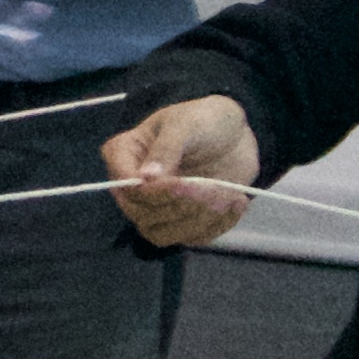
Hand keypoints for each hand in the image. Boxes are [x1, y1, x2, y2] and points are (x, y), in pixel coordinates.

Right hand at [98, 96, 260, 248]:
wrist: (236, 135)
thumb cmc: (204, 120)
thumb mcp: (185, 124)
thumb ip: (166, 148)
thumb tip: (145, 178)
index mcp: (124, 155)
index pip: (123, 185)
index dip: (151, 192)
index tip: (182, 183)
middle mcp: (134, 188)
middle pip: (141, 215)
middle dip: (180, 205)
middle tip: (212, 188)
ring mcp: (156, 209)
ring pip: (162, 234)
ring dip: (198, 219)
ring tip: (227, 194)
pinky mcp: (182, 223)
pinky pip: (191, 238)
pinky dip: (217, 224)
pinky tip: (236, 202)